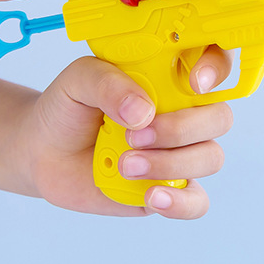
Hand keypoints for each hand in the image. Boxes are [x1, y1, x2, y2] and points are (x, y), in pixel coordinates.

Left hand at [18, 46, 233, 218]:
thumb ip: (109, 84)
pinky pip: (197, 200)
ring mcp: (179, 151)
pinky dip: (180, 202)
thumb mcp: (80, 80)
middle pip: (219, 117)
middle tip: (134, 135)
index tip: (194, 83)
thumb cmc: (68, 107)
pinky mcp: (170, 187)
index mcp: (168, 74)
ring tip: (124, 164)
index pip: (214, 62)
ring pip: (210, 157)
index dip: (216, 68)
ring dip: (171, 164)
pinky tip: (152, 196)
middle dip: (182, 128)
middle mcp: (182, 111)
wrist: (44, 152)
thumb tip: (143, 111)